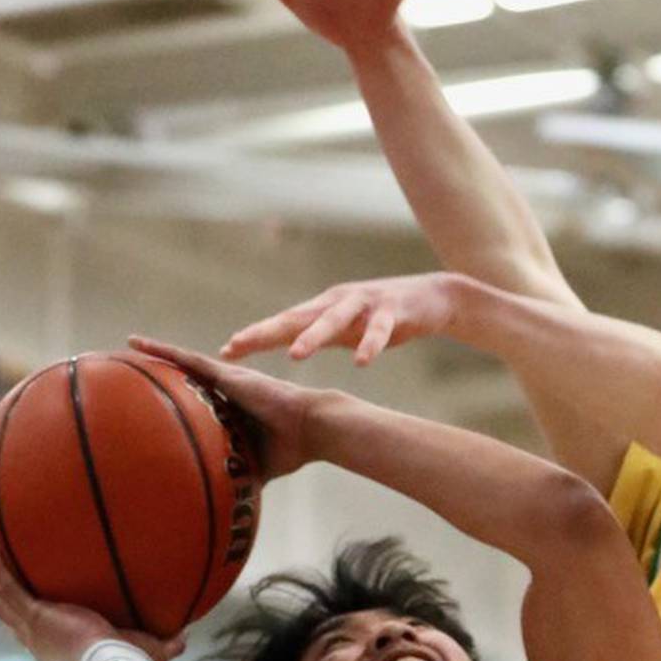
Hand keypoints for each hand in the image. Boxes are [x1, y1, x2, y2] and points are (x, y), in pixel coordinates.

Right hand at [0, 545, 184, 660]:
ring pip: (0, 604)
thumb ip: (165, 644)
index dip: (33, 631)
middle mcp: (40, 645)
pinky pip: (9, 587)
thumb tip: (185, 637)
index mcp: (59, 656)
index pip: (40, 642)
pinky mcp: (34, 616)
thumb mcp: (147, 652)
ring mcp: (33, 631)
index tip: (32, 617)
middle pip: (10, 621)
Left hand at [126, 339, 322, 479]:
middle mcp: (226, 391)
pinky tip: (139, 344)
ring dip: (156, 355)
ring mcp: (226, 379)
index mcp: (232, 410)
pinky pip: (186, 359)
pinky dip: (162, 351)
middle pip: (187, 379)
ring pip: (183, 364)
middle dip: (162, 373)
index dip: (178, 400)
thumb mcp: (254, 466)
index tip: (156, 401)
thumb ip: (238, 476)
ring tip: (129, 345)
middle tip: (133, 370)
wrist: (312, 428)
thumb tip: (226, 505)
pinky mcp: (226, 374)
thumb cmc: (291, 448)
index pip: (198, 403)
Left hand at [222, 272, 459, 368]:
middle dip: (266, 332)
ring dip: (313, 336)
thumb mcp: (346, 330)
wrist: (433, 298)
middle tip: (240, 345)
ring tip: (295, 356)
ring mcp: (364, 304)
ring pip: (333, 320)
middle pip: (296, 318)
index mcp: (323, 308)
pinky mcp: (393, 311)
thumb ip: (318, 335)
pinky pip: (379, 330)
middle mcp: (338, 302)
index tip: (227, 351)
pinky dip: (370, 345)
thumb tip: (284, 348)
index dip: (255, 336)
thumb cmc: (382, 317)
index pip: (282, 324)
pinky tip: (362, 362)